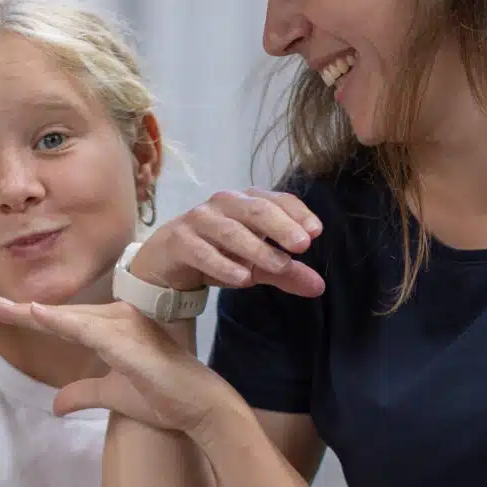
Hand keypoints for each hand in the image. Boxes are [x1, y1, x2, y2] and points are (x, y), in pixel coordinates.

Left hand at [0, 299, 244, 433]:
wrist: (201, 407)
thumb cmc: (164, 398)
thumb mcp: (114, 396)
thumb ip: (84, 393)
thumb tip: (56, 405)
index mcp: (112, 331)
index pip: (63, 323)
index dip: (30, 317)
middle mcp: (118, 321)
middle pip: (61, 315)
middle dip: (21, 311)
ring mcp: (125, 329)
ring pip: (71, 317)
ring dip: (33, 313)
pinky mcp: (130, 344)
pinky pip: (90, 331)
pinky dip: (63, 322)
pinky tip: (37, 315)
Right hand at [133, 189, 325, 297]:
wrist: (167, 260)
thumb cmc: (218, 253)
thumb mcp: (255, 264)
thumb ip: (286, 273)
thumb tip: (319, 286)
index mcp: (248, 202)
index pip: (277, 200)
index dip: (297, 214)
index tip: (316, 232)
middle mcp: (225, 204)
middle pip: (256, 209)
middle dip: (281, 226)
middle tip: (303, 246)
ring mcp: (200, 219)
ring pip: (231, 230)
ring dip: (257, 248)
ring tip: (279, 266)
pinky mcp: (180, 240)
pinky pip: (202, 251)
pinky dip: (223, 265)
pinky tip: (243, 279)